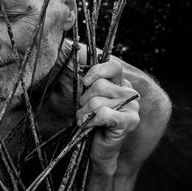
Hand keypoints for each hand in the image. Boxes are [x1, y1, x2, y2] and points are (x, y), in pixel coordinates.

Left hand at [76, 60, 139, 174]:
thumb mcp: (86, 97)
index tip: (85, 83)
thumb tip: (68, 52)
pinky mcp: (131, 121)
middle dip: (84, 100)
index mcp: (119, 83)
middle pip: (100, 85)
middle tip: (84, 110)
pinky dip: (91, 121)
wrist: (97, 150)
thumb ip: (86, 81)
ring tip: (85, 120)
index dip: (96, 72)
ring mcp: (133, 107)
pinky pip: (104, 114)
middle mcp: (129, 92)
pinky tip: (89, 126)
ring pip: (98, 102)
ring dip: (85, 113)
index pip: (113, 66)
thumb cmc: (89, 120)